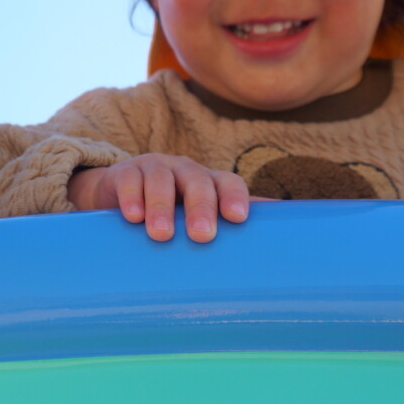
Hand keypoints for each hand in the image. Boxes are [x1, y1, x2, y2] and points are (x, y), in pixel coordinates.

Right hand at [68, 154, 250, 241]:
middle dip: (201, 207)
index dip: (234, 197)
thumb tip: (285, 234)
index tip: (237, 218)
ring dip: (162, 207)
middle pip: (197, 181)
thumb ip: (230, 225)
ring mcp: (153, 168)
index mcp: (208, 182)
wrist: (118, 197)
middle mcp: (183, 171)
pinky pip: (129, 180)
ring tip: (162, 235)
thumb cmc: (170, 213)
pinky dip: (132, 197)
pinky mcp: (123, 173)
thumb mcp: (198, 218)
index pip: (228, 182)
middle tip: (202, 235)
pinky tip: (133, 217)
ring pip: (161, 179)